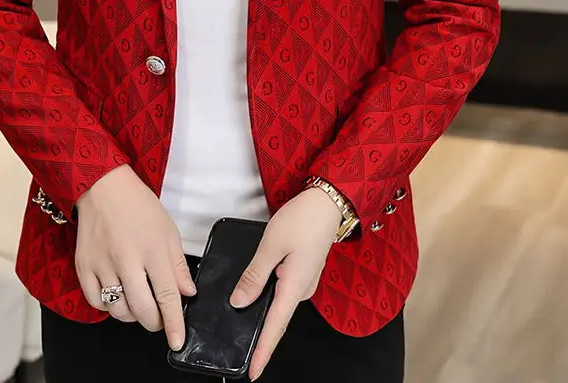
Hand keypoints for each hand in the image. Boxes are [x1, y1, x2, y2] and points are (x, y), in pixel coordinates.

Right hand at [74, 164, 195, 349]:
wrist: (104, 186)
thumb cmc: (139, 205)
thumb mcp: (168, 230)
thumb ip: (178, 265)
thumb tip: (187, 293)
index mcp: (153, 250)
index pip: (167, 296)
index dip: (174, 323)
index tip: (178, 341)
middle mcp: (127, 260)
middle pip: (143, 310)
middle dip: (155, 322)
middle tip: (159, 316)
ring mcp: (102, 264)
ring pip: (118, 310)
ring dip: (132, 314)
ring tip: (138, 301)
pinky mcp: (83, 266)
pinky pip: (95, 302)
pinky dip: (107, 306)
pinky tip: (116, 294)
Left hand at [230, 187, 342, 379]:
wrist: (328, 201)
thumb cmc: (301, 219)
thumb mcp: (271, 245)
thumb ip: (255, 275)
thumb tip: (239, 301)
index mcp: (294, 286)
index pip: (275, 327)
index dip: (262, 351)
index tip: (252, 373)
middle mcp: (302, 289)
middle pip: (277, 317)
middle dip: (260, 335)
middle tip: (240, 350)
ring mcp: (305, 280)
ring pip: (279, 301)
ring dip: (263, 312)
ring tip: (243, 321)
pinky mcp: (304, 270)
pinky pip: (283, 289)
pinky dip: (270, 295)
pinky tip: (256, 293)